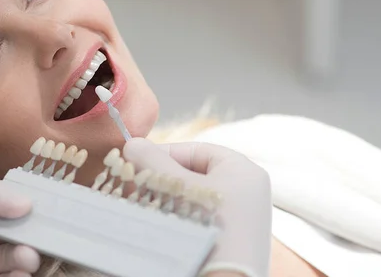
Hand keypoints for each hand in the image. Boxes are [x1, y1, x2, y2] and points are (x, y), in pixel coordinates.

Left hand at [0, 173, 39, 276]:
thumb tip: (26, 205)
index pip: (13, 207)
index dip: (34, 210)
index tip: (53, 213)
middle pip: (20, 237)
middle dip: (35, 238)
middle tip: (35, 242)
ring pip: (16, 264)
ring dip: (26, 261)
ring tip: (23, 260)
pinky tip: (14, 275)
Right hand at [123, 138, 271, 276]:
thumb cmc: (207, 226)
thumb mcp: (179, 187)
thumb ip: (155, 162)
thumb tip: (132, 143)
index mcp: (243, 170)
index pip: (195, 150)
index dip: (163, 153)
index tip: (137, 161)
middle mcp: (247, 190)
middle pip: (194, 173)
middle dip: (162, 177)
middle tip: (135, 183)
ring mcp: (241, 217)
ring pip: (194, 195)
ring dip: (167, 196)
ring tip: (143, 201)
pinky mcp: (231, 237)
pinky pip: (200, 215)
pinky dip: (179, 214)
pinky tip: (160, 220)